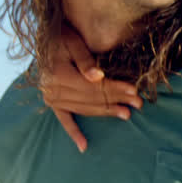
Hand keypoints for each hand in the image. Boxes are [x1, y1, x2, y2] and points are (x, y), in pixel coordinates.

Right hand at [38, 27, 141, 151]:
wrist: (43, 38)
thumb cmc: (61, 36)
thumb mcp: (73, 42)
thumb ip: (85, 60)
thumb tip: (98, 77)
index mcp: (59, 75)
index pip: (94, 87)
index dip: (116, 89)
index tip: (135, 91)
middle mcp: (53, 90)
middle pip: (92, 99)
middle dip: (117, 100)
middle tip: (138, 104)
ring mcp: (51, 98)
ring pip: (84, 109)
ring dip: (105, 113)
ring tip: (126, 114)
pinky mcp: (52, 102)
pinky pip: (64, 120)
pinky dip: (74, 132)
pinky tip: (84, 146)